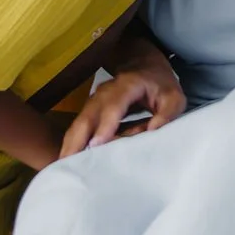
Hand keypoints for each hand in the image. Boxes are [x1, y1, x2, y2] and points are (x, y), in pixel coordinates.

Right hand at [60, 64, 185, 157]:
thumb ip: (167, 114)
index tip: (96, 145)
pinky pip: (78, 128)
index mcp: (127, 85)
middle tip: (68, 164)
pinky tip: (65, 161)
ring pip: (78, 123)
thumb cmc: (160, 85)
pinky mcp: (91, 111)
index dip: (105, 125)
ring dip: (69, 144)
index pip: (113, 105)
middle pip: (88, 115)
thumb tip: (153, 132)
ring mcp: (94, 101)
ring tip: (61, 168)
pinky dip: (71, 143)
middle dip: (77, 139)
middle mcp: (105, 92)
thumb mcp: (173, 97)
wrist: (143, 66)